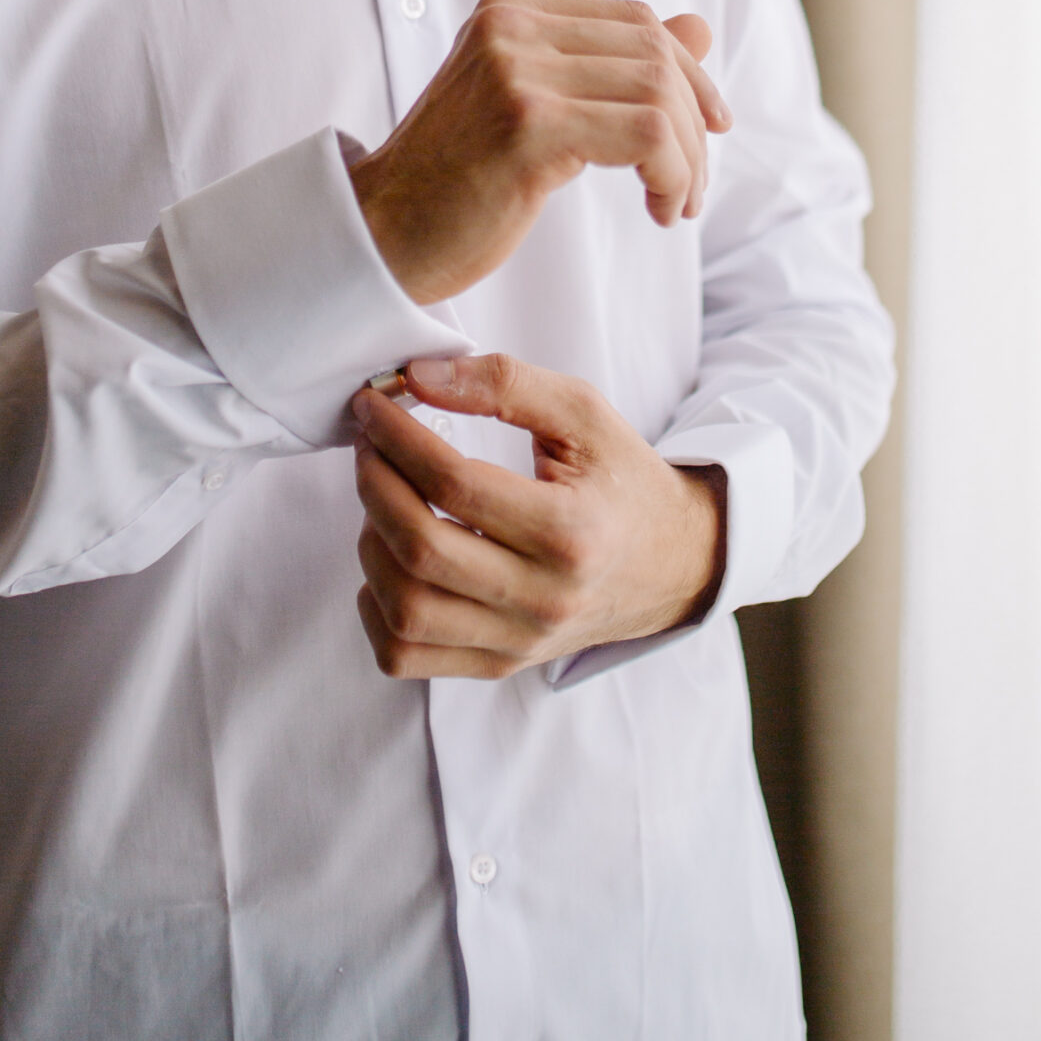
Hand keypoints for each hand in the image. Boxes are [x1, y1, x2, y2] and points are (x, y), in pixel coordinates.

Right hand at [349, 0, 729, 305]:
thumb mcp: (536, 105)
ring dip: (688, 159)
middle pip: (656, 52)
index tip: (709, 131)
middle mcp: (512, 25)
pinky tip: (659, 209)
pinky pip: (648, 135)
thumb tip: (700, 26)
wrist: (380, 234)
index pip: (636, 22)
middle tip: (692, 187)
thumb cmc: (456, 181)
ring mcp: (517, 70)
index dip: (689, 75)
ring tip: (676, 203)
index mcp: (510, 10)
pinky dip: (673, 175)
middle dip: (694, 123)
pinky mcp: (529, 125)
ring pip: (660, 94)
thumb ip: (610, 63)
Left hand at [352, 353, 726, 680]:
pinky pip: (407, 656)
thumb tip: (418, 377)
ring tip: (382, 500)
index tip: (373, 407)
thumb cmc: (621, 481)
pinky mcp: (500, 663)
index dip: (398, 439)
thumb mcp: (583, 413)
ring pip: (405, 611)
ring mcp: (519, 640)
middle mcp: (544, 598)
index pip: (455, 486)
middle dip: (374, 486)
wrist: (671, 561)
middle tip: (369, 446)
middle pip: (421, 550)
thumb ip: (504, 384)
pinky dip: (376, 610)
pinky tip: (389, 562)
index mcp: (570, 531)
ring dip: (371, 545)